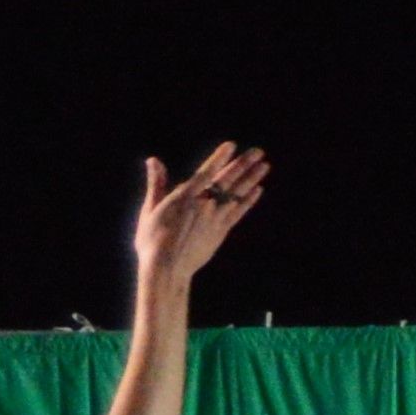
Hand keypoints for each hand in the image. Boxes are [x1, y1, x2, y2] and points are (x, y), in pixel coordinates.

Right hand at [133, 142, 271, 277]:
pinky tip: (258, 190)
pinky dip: (249, 200)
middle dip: (243, 164)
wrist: (166, 268)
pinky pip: (238, 212)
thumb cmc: (152, 239)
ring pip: (237, 194)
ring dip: (251, 179)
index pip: (206, 172)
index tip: (232, 146)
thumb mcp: (150, 209)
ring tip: (265, 166)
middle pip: (227, 180)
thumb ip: (157, 183)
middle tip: (258, 151)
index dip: (220, 158)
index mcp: (184, 196)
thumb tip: (153, 160)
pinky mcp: (221, 232)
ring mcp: (215, 218)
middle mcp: (203, 205)